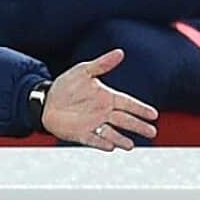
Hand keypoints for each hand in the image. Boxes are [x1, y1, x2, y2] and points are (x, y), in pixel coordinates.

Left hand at [42, 49, 158, 150]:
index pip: (128, 103)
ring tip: (130, 145)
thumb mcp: (83, 71)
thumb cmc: (65, 86)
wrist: (45, 100)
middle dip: (138, 126)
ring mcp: (93, 124)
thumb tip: (119, 52)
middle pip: (125, 120)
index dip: (141, 109)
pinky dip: (101, 143)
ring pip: (111, 133)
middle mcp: (103, 112)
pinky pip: (93, 139)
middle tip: (152, 131)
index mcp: (107, 97)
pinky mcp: (81, 134)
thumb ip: (102, 64)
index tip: (153, 114)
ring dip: (120, 139)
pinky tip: (109, 146)